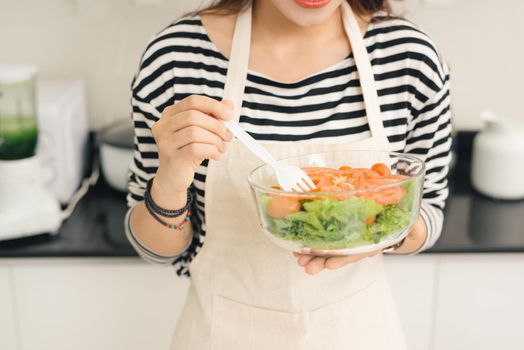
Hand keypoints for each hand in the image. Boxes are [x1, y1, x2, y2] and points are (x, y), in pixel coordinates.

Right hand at [151, 96, 233, 196]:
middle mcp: (163, 126)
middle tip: (228, 136)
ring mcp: (165, 142)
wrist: (173, 178)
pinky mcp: (172, 158)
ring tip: (221, 148)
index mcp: (170, 114)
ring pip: (194, 132)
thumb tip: (228, 104)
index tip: (229, 115)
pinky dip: (212, 151)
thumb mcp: (201, 131)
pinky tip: (216, 155)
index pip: (193, 101)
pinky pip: (196, 149)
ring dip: (215, 140)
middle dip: (216, 125)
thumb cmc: (188, 152)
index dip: (213, 106)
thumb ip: (213, 116)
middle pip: (193, 116)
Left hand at [293, 216, 427, 274]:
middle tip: (307, 267)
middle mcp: (360, 244)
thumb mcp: (411, 222)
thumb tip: (416, 226)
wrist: (401, 220)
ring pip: (330, 250)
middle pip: (340, 255)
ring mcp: (351, 240)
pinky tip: (297, 248)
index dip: (344, 258)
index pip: (358, 252)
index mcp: (375, 242)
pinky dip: (312, 245)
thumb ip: (413, 225)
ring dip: (313, 255)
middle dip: (322, 261)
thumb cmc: (404, 220)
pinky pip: (326, 240)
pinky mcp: (342, 232)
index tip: (329, 264)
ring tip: (299, 260)